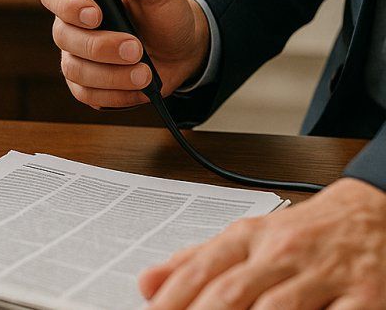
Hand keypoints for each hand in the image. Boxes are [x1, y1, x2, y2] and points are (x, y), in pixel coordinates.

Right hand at [39, 0, 209, 107]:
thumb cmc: (166, 14)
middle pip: (64, 38)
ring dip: (112, 75)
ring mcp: (76, 57)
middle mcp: (71, 26)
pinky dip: (115, 94)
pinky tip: (138, 86)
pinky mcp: (87, 85)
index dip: (67, 5)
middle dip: (101, 46)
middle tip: (136, 48)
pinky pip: (86, 95)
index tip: (96, 14)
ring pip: (75, 70)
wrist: (182, 49)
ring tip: (145, 73)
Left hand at [140, 177, 385, 307]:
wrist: (374, 211)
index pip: (200, 270)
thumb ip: (196, 261)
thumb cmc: (303, 232)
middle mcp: (283, 252)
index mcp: (249, 236)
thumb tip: (146, 284)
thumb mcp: (248, 237)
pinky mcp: (365, 295)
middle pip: (231, 293)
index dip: (171, 299)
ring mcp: (324, 274)